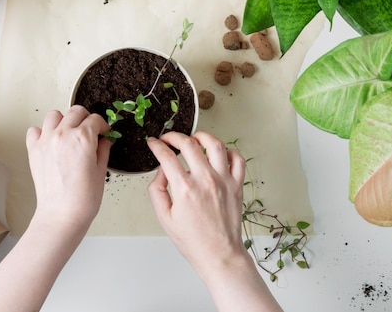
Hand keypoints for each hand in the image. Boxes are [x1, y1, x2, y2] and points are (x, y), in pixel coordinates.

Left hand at [26, 105, 111, 229]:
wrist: (62, 215)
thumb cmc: (83, 199)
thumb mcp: (100, 171)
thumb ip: (102, 150)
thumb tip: (104, 140)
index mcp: (83, 138)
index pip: (95, 119)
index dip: (102, 125)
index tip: (103, 132)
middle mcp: (63, 135)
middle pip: (76, 111)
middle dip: (85, 118)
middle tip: (89, 129)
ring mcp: (46, 141)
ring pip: (54, 115)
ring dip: (64, 120)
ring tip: (69, 132)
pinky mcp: (34, 151)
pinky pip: (34, 130)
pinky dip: (42, 132)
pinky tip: (51, 141)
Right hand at [146, 131, 245, 272]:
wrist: (219, 255)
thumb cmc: (193, 240)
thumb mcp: (164, 217)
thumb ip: (157, 190)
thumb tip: (161, 171)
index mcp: (184, 189)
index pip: (167, 156)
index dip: (157, 145)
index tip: (154, 143)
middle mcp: (205, 180)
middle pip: (189, 144)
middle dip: (174, 136)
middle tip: (169, 139)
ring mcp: (224, 181)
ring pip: (215, 145)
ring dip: (202, 136)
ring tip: (194, 139)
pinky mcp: (237, 185)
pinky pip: (237, 159)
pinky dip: (229, 151)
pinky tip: (219, 154)